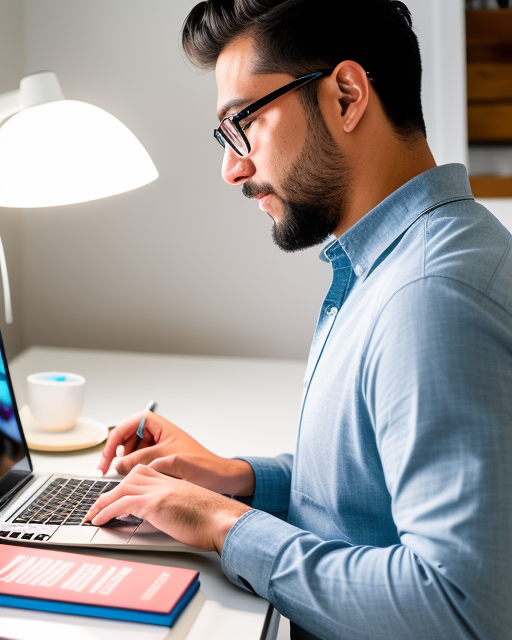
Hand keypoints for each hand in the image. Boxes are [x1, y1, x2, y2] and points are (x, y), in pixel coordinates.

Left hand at [85, 464, 251, 553]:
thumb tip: (170, 519)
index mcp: (175, 482)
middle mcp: (165, 482)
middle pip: (131, 478)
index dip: (129, 483)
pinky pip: (122, 504)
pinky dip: (107, 511)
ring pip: (122, 488)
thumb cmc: (214, 520)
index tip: (118, 495)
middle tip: (99, 505)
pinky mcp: (155, 504)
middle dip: (112, 491)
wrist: (224, 521)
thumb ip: (177, 507)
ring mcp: (159, 491)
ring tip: (92, 515)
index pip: (145, 474)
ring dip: (103, 502)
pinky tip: (100, 521)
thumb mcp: (192, 508)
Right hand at [97, 411, 254, 495]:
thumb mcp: (167, 462)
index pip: (124, 427)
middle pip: (124, 438)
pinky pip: (139, 459)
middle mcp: (157, 431)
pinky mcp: (160, 456)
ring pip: (130, 450)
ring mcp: (158, 443)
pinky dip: (133, 468)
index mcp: (158, 424)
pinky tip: (135, 479)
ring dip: (124, 462)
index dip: (111, 443)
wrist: (221, 476)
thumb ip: (140, 461)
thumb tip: (118, 466)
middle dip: (116, 454)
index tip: (105, 461)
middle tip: (108, 471)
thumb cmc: (202, 465)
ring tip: (125, 477)